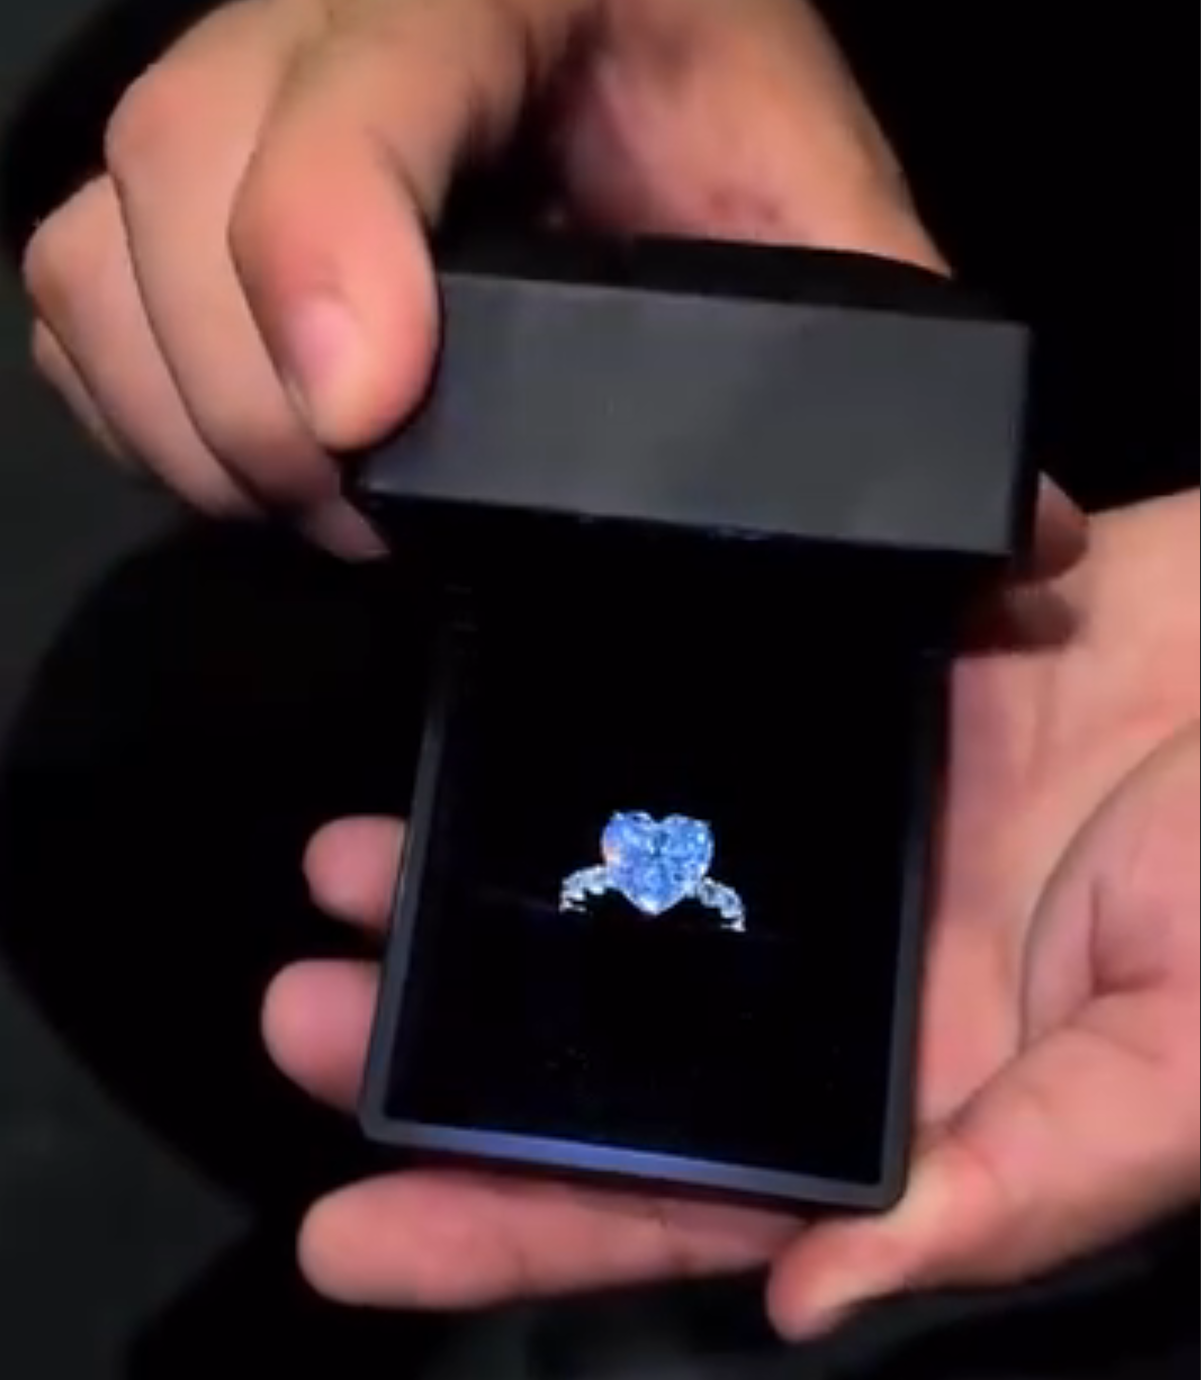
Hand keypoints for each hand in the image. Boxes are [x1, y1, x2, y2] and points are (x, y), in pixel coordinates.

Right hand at [21, 0, 1077, 567]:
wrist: (617, 36)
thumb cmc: (709, 107)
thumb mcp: (814, 202)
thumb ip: (887, 336)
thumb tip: (1008, 536)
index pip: (352, 80)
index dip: (324, 247)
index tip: (369, 421)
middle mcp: (328, 20)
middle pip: (174, 181)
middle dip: (255, 402)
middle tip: (371, 514)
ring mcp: (230, 98)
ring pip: (98, 249)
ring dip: (194, 420)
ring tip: (330, 500)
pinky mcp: (172, 186)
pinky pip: (75, 296)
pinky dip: (139, 407)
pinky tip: (260, 458)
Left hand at [265, 492, 1198, 1329]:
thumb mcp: (1177, 1075)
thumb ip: (1012, 1190)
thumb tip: (803, 1296)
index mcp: (905, 1118)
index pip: (672, 1205)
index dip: (510, 1233)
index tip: (345, 1238)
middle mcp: (838, 1001)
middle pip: (603, 1058)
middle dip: (444, 1062)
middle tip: (298, 1023)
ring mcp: (825, 850)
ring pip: (611, 898)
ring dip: (474, 897)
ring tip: (341, 879)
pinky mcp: (835, 711)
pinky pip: (668, 742)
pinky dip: (568, 750)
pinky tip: (473, 735)